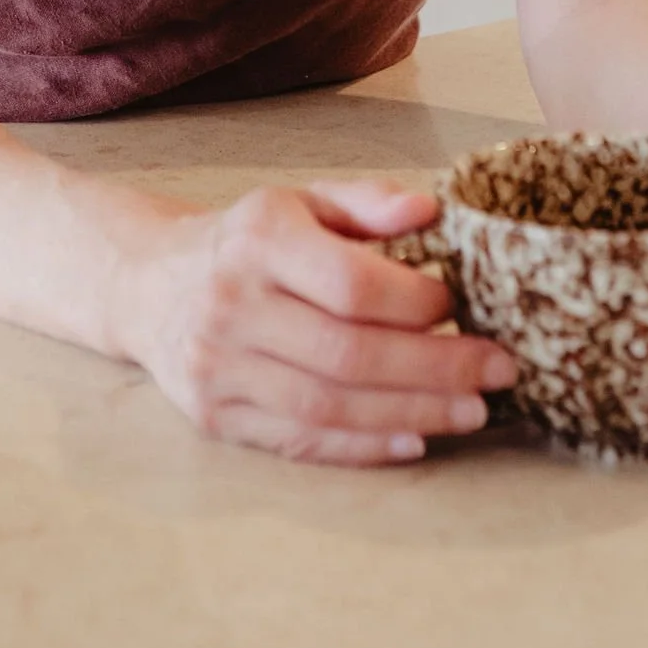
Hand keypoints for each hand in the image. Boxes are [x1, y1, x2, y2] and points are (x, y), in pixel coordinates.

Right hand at [110, 179, 515, 464]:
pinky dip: (363, 447)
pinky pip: (302, 441)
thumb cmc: (247, 239)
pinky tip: (415, 439)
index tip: (463, 305)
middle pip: (348, 354)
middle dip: (435, 368)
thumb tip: (431, 210)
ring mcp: (218, 367)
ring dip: (412, 413)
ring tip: (473, 410)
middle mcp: (231, 304)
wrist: (149, 283)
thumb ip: (367, 202)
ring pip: (330, 406)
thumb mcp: (301, 200)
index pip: (350, 284)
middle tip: (498, 370)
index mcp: (257, 239)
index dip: (415, 302)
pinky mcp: (215, 417)